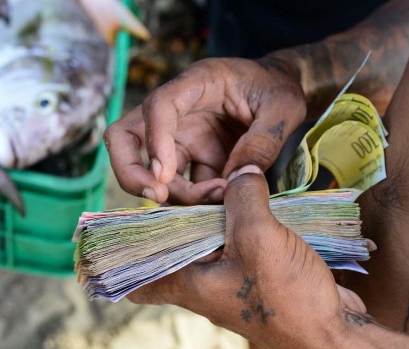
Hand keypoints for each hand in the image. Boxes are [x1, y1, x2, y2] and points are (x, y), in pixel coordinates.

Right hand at [104, 58, 305, 204]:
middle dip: (132, 172)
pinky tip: (220, 203)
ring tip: (215, 199)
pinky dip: (193, 200)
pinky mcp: (193, 158)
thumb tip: (237, 180)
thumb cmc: (279, 90)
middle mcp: (178, 111)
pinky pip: (180, 185)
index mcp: (197, 84)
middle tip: (158, 196)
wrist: (282, 92)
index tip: (164, 175)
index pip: (159, 106)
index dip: (155, 141)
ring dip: (174, 193)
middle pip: (125, 138)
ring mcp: (182, 137)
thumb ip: (263, 141)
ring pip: (150, 169)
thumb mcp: (283, 108)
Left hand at [128, 166, 366, 348]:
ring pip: (212, 243)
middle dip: (182, 216)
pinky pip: (240, 246)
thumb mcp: (260, 237)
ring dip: (218, 217)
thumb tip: (240, 171)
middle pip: (178, 248)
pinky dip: (243, 226)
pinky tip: (255, 202)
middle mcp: (204, 288)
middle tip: (191, 186)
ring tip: (226, 185)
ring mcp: (231, 284)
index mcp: (188, 286)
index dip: (128, 256)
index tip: (129, 222)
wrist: (334, 335)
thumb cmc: (287, 296)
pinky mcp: (257, 278)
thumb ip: (243, 197)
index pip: (139, 280)